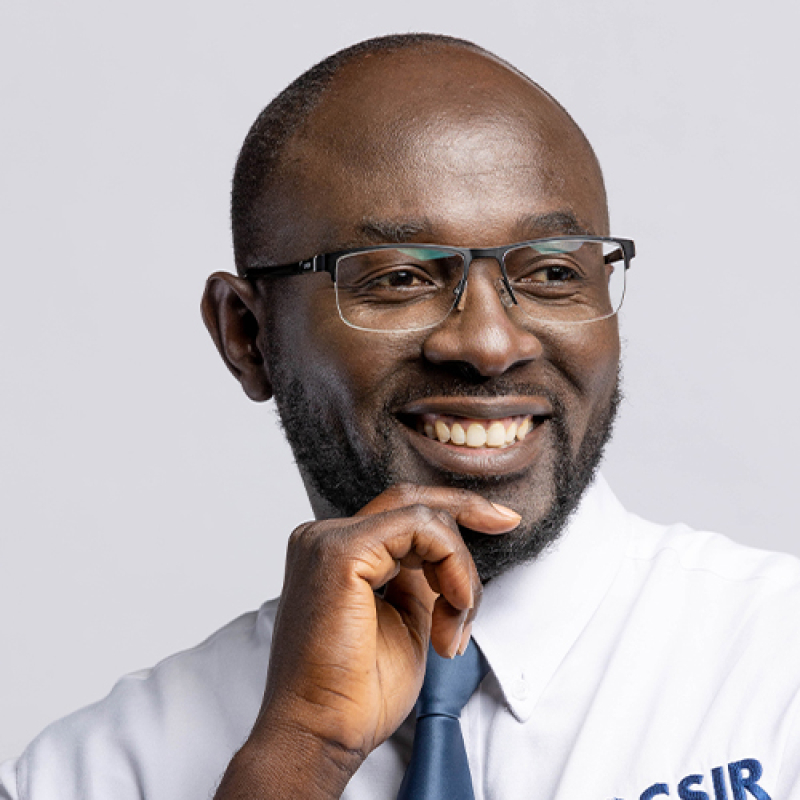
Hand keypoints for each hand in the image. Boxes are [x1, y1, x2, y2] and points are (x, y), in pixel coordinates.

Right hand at [216, 484, 519, 798]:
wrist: (321, 735)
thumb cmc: (356, 692)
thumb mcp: (404, 619)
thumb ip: (419, 579)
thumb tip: (448, 555)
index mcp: (335, 551)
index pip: (399, 512)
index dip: (451, 511)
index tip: (497, 520)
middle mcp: (324, 536)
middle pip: (411, 502)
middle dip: (466, 511)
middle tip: (506, 522)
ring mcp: (329, 541)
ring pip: (422, 518)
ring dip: (460, 569)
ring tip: (456, 626)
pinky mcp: (341, 553)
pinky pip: (419, 530)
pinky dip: (452, 565)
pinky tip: (453, 610)